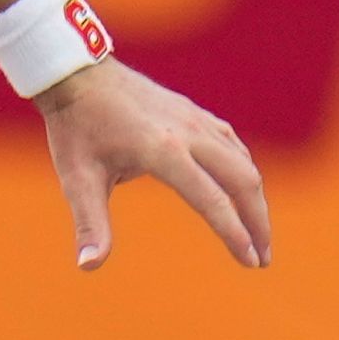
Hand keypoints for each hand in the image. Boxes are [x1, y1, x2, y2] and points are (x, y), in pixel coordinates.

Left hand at [38, 59, 271, 270]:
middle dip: (258, 222)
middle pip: (242, 180)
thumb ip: (89, 224)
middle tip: (263, 259)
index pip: (211, 199)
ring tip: (258, 234)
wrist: (77, 73)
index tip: (251, 262)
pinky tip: (245, 190)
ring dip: (256, 200)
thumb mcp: (77, 179)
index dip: (234, 233)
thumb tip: (88, 266)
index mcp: (162, 151)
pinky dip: (245, 171)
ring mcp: (194, 119)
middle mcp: (188, 133)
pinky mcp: (194, 113)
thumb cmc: (75, 129)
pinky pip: (232, 144)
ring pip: (243, 162)